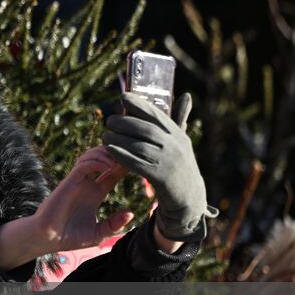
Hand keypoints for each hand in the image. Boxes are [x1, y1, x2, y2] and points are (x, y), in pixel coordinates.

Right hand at [0, 147, 134, 268]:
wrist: (49, 239)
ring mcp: (77, 181)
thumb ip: (114, 224)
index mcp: (94, 193)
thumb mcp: (99, 233)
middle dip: (116, 155)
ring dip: (106, 155)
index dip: (124, 167)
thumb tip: (130, 213)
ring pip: (91, 156)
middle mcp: (86, 183)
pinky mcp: (69, 182)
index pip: (112, 173)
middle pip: (102, 158)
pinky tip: (108, 168)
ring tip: (120, 162)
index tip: (139, 166)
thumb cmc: (70, 236)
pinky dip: (97, 162)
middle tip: (130, 158)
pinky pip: (83, 165)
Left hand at [102, 92, 212, 240]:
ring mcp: (169, 162)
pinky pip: (137, 164)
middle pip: (145, 129)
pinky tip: (110, 150)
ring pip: (139, 146)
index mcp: (178, 135)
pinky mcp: (161, 177)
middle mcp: (175, 146)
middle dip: (124, 122)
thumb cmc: (180, 166)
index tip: (123, 96)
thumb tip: (186, 95)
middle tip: (109, 120)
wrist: (189, 199)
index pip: (157, 115)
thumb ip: (179, 119)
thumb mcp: (182, 142)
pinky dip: (122, 156)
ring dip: (119, 139)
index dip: (139, 104)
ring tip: (105, 136)